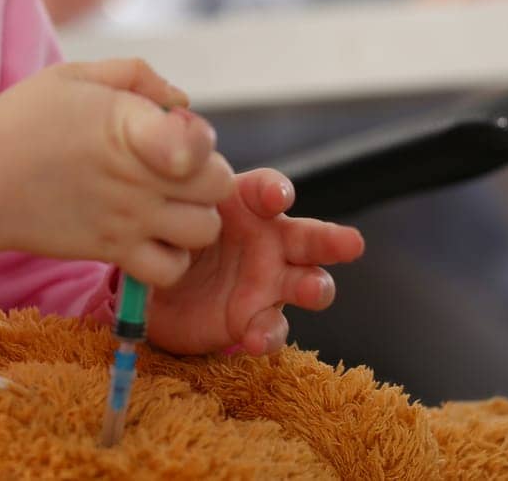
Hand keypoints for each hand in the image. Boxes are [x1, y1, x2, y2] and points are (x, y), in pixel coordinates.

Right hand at [0, 58, 233, 285]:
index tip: (172, 130)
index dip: (198, 134)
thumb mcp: (75, 76)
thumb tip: (182, 101)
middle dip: (206, 173)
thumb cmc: (23, 121)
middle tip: (175, 169)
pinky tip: (152, 237)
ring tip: (168, 205)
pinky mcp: (112, 251)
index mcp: (130, 125)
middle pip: (218, 185)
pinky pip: (171, 269)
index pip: (202, 140)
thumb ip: (136, 75)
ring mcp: (128, 218)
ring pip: (205, 230)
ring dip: (196, 216)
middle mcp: (138, 176)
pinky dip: (172, 257)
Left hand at [146, 167, 364, 356]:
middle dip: (331, 240)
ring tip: (313, 290)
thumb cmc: (172, 233)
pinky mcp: (256, 319)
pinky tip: (255, 339)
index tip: (276, 198)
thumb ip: (176, 197)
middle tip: (351, 243)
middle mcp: (269, 240)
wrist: (155, 286)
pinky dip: (267, 335)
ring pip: (308, 283)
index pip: (268, 189)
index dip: (275, 191)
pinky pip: (272, 329)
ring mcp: (270, 282)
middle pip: (309, 236)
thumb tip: (171, 168)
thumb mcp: (169, 210)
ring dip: (316, 287)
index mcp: (246, 204)